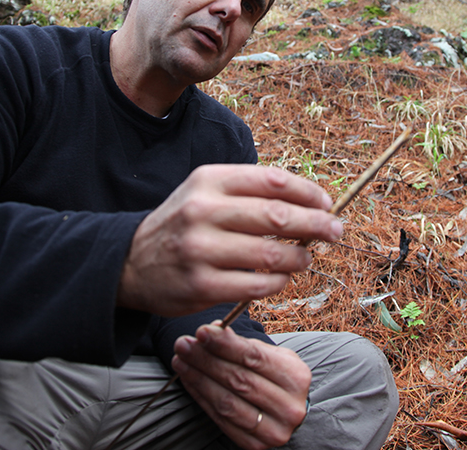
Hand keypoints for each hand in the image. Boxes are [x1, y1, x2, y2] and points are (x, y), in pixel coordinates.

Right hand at [117, 165, 342, 315]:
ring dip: (300, 258)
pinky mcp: (201, 285)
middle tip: (336, 231)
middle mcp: (203, 211)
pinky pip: (257, 285)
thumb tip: (312, 203)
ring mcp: (200, 249)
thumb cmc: (184, 224)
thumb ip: (251, 192)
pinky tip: (282, 279)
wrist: (130, 262)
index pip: (273, 181)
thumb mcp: (207, 192)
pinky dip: (278, 283)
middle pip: (278, 216)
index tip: (327, 204)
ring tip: (307, 257)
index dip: (309, 193)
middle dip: (317, 225)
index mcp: (209, 180)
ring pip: (271, 255)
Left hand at [172, 322, 310, 449]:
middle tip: (184, 345)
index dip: (225, 344)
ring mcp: (274, 430)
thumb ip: (241, 343)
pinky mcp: (255, 445)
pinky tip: (190, 381)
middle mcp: (289, 407)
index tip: (202, 332)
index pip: (255, 357)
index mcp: (296, 377)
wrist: (283, 410)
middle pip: (239, 380)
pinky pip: (221, 420)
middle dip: (206, 360)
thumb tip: (212, 329)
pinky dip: (201, 397)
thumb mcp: (267, 355)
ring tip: (181, 361)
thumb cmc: (272, 376)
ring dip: (199, 379)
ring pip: (227, 402)